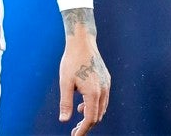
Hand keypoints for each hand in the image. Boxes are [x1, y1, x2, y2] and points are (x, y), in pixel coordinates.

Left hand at [58, 8, 110, 135]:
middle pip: (97, 115)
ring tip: (78, 116)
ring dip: (91, 115)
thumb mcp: (65, 83)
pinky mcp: (106, 79)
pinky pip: (103, 99)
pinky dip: (94, 105)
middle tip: (74, 130)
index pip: (90, 119)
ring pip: (102, 108)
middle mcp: (103, 90)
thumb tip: (64, 120)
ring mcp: (107, 84)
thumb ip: (66, 103)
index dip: (82, 130)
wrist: (82, 42)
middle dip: (87, 125)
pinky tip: (83, 104)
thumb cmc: (71, 61)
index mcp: (93, 93)